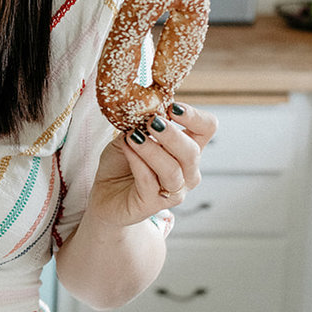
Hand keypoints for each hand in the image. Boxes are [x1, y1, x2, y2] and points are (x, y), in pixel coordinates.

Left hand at [87, 101, 217, 226]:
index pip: (207, 128)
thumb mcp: (131, 135)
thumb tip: (147, 107)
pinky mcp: (153, 204)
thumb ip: (141, 123)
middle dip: (172, 135)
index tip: (173, 107)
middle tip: (152, 121)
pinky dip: (137, 162)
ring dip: (152, 150)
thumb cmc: (121, 163)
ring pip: (172, 169)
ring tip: (134, 135)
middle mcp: (187, 171)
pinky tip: (127, 148)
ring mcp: (173, 190)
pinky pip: (149, 181)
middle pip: (191, 151)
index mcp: (187, 149)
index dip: (195, 116)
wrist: (104, 194)